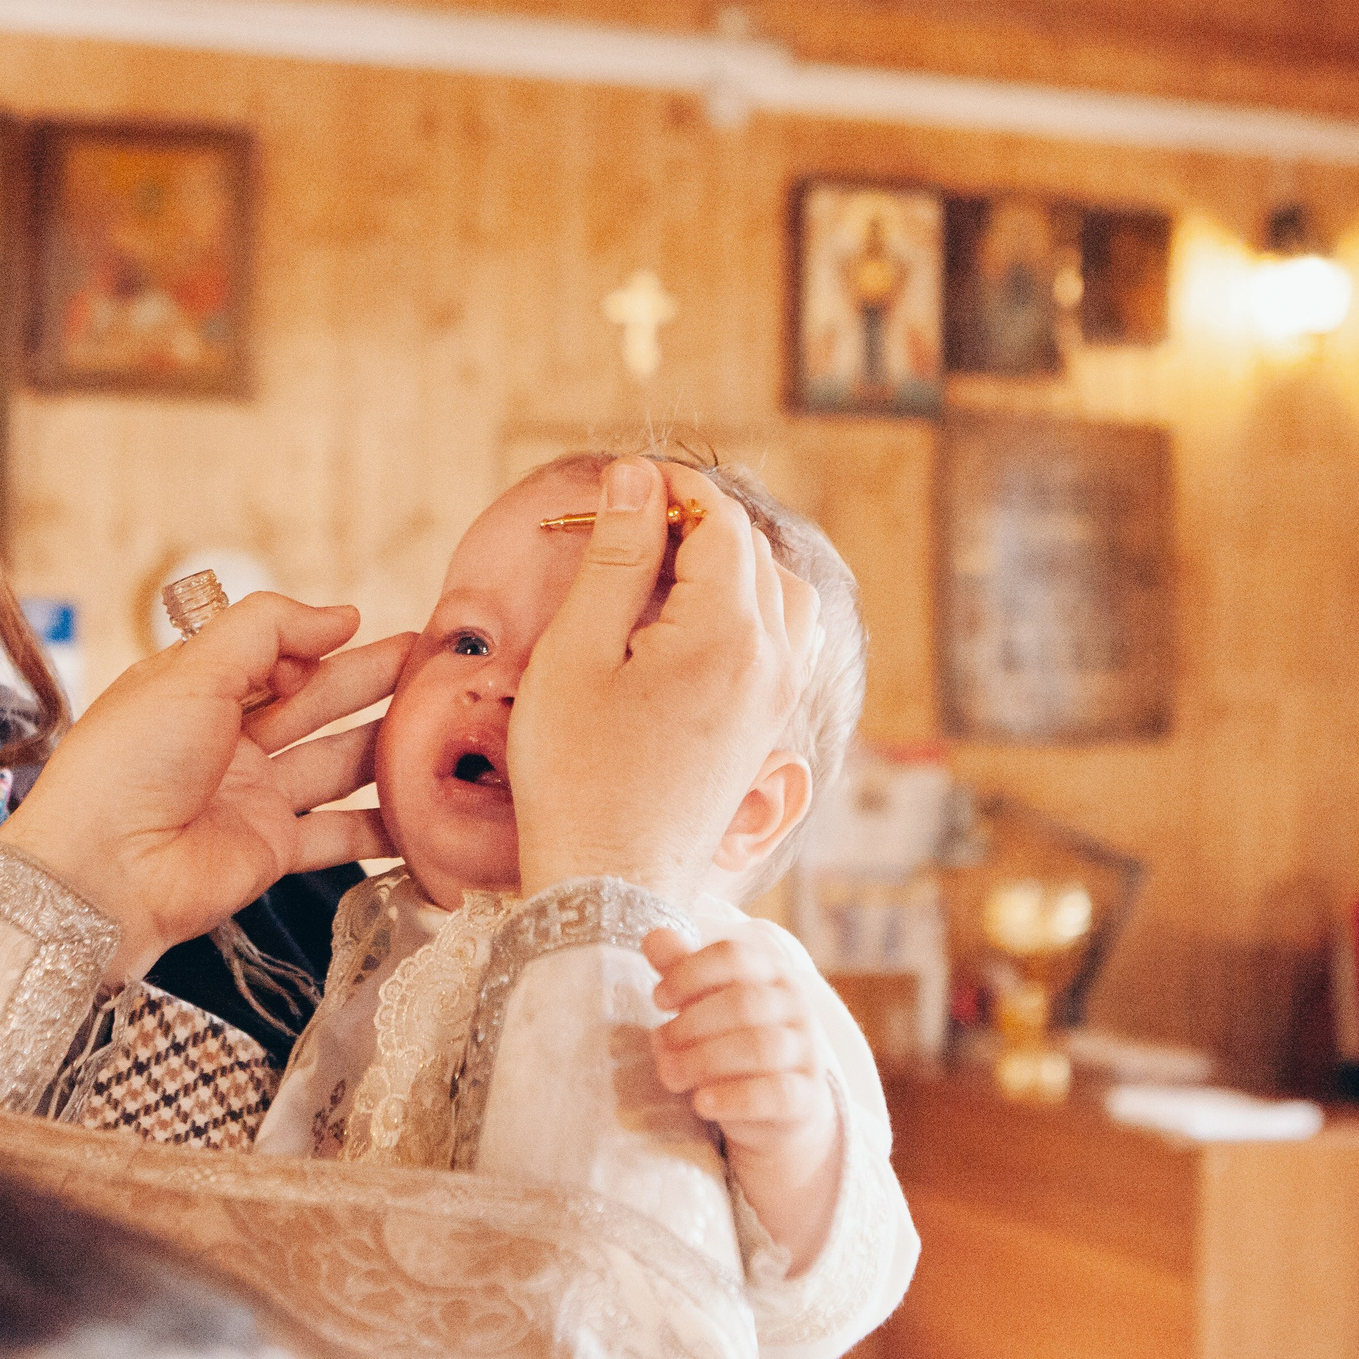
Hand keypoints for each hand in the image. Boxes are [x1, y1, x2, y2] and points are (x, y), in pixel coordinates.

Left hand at [0, 596, 408, 982]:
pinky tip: (426, 808)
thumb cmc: (127, 763)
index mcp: (196, 690)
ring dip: (387, 745)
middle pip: (314, 704)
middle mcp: (227, 742)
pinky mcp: (271, 850)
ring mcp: (252, 798)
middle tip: (435, 664)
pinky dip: (383, 825)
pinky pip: (340, 833)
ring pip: (336, 763)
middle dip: (372, 682)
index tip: (366, 628)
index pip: (272, 656)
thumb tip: (341, 614)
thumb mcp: (192, 670)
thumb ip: (268, 629)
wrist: (101, 872)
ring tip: (446, 724)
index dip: (317, 643)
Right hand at [506, 457, 820, 902]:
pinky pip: (781, 641)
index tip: (619, 487)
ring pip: (780, 594)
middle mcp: (772, 659)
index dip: (670, 489)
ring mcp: (776, 697)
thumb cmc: (576, 772)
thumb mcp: (577, 652)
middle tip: (625, 526)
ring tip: (661, 571)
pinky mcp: (766, 728)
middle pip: (753, 552)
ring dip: (728, 565)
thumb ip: (615, 557)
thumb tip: (636, 477)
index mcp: (728, 632)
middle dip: (695, 521)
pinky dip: (746, 610)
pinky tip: (691, 627)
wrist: (608, 881)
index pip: (718, 521)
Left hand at [645, 926, 840, 1271]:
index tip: (658, 998)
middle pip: (742, 1003)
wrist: (777, 1108)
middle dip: (690, 1024)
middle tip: (659, 1044)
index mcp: (770, 973)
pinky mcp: (806, 1097)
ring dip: (702, 1061)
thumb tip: (653, 937)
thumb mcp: (704, 1003)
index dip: (689, 973)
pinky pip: (775, 1094)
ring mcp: (807, 1052)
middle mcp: (795, 1007)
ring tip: (669, 1074)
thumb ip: (681, 970)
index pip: (734, 956)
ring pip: (759, 1047)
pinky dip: (732, 1098)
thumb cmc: (731, 1042)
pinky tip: (701, 1102)